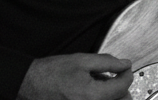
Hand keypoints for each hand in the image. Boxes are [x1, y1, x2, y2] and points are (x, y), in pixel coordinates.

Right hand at [17, 53, 132, 99]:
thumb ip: (107, 62)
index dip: (127, 74)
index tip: (125, 67)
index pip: (123, 88)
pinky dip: (101, 98)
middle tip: (115, 75)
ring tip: (101, 83)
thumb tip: (124, 64)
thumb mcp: (81, 60)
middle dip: (121, 88)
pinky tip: (93, 90)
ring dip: (112, 95)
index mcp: (94, 96)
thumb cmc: (51, 73)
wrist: (30, 85)